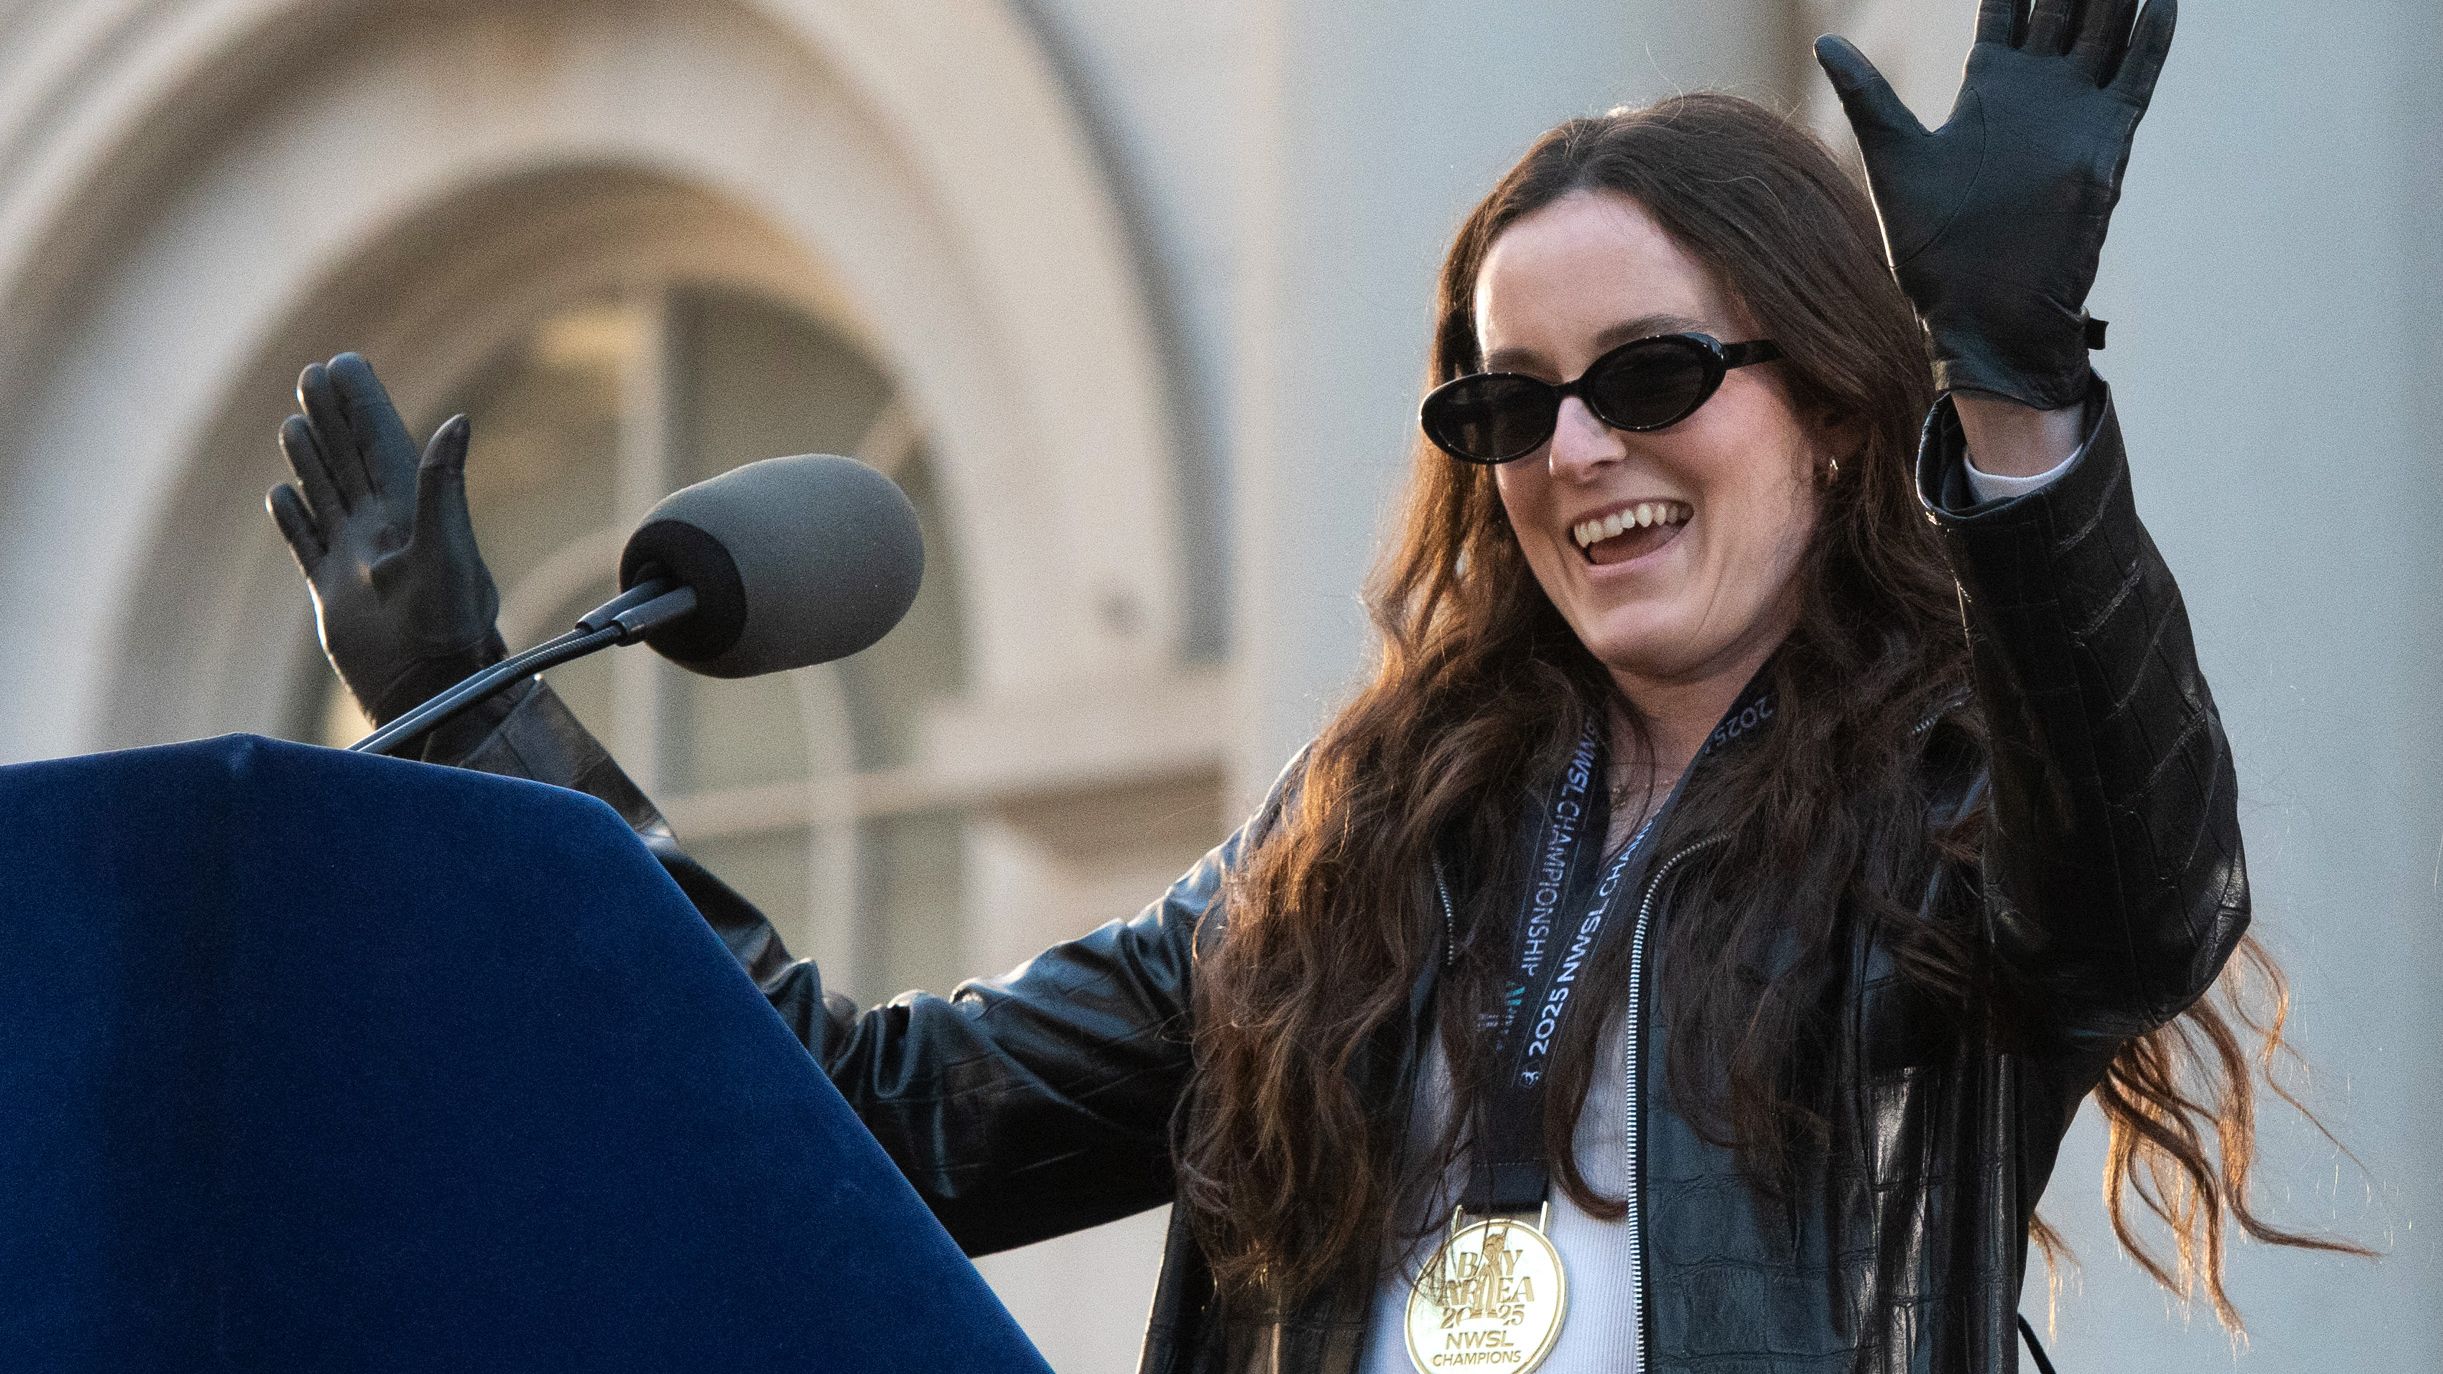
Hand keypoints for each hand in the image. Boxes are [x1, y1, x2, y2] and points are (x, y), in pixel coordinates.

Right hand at [266, 353, 504, 724]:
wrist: (430, 689)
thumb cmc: (450, 624)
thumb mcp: (449, 546)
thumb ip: (442, 485)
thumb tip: (458, 420)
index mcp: (410, 513)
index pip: (381, 442)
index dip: (363, 403)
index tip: (345, 362)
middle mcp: (381, 532)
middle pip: (349, 460)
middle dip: (331, 418)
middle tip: (312, 374)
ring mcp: (354, 563)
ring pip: (326, 495)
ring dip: (310, 458)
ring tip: (293, 423)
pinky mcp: (332, 596)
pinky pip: (307, 547)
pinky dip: (293, 520)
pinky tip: (280, 496)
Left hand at [1815, 0, 2175, 409]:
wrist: (1980, 312)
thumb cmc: (1934, 249)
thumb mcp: (1895, 157)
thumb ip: (1868, 96)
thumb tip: (1826, 44)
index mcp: (1990, 89)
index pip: (2011, 10)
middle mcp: (2038, 94)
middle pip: (2065, 8)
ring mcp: (2074, 114)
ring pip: (2105, 31)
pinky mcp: (2103, 144)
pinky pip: (2134, 80)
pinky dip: (2150, 41)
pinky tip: (2162, 2)